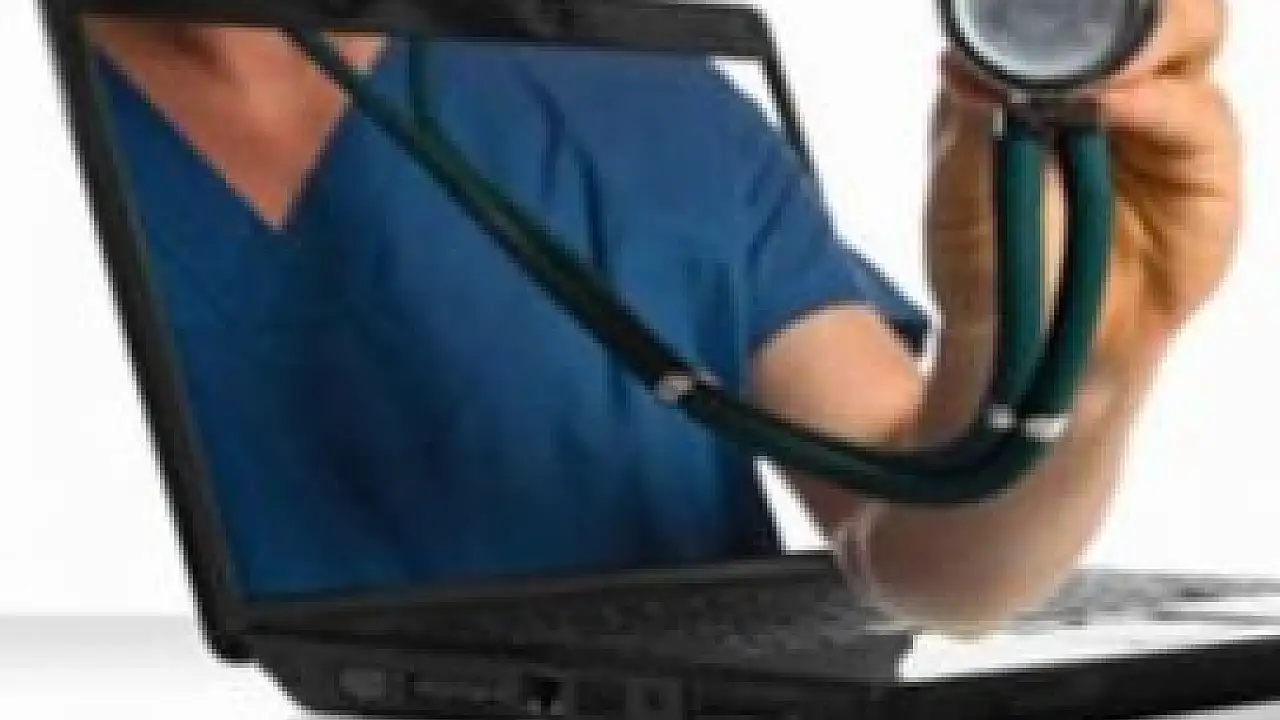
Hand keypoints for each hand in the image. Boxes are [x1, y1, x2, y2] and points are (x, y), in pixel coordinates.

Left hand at [926, 0, 1240, 366]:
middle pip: (1154, 2)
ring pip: (1191, 34)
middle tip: (1073, 3)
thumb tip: (956, 58)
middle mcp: (1118, 84)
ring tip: (1087, 64)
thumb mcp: (954, 199)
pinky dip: (1153, 104)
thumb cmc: (987, 268)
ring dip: (1142, 35)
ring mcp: (1167, 122)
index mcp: (1051, 75)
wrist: (1024, 354)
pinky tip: (1108, 107)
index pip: (1080, 2)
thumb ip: (964, 125)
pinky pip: (1197, 116)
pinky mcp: (1204, 172)